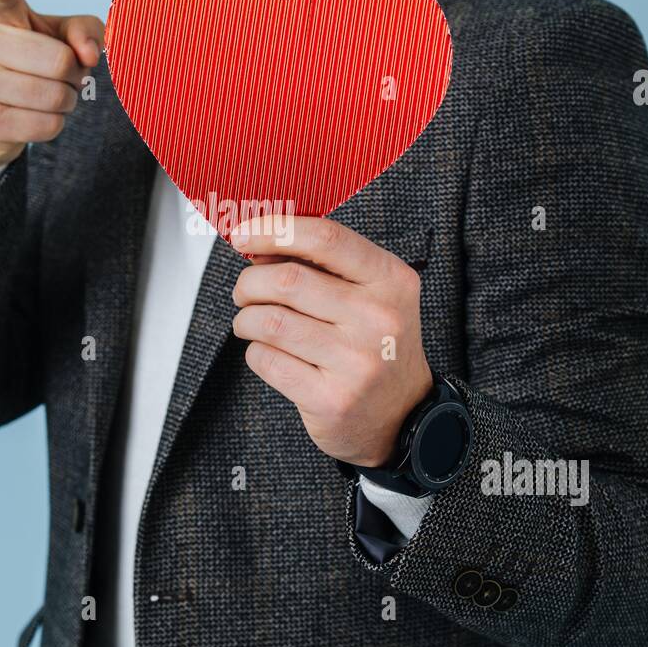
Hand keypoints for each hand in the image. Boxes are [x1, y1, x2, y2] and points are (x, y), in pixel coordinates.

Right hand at [0, 0, 104, 166]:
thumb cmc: (24, 65)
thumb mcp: (54, 36)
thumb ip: (83, 30)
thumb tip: (90, 54)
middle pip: (60, 61)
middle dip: (76, 74)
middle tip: (63, 76)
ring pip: (57, 96)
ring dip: (68, 101)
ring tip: (49, 96)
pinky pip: (49, 124)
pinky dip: (55, 122)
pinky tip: (34, 116)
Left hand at [230, 215, 433, 467]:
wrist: (404, 415)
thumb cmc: (376, 344)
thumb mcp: (370, 294)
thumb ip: (322, 265)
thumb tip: (259, 245)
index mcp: (390, 280)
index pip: (326, 239)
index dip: (275, 230)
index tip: (243, 235)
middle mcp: (379, 318)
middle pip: (288, 280)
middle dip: (250, 282)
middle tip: (244, 291)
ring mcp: (357, 362)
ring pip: (270, 322)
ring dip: (246, 319)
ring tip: (250, 323)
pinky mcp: (331, 399)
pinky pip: (267, 360)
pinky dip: (256, 352)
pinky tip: (269, 353)